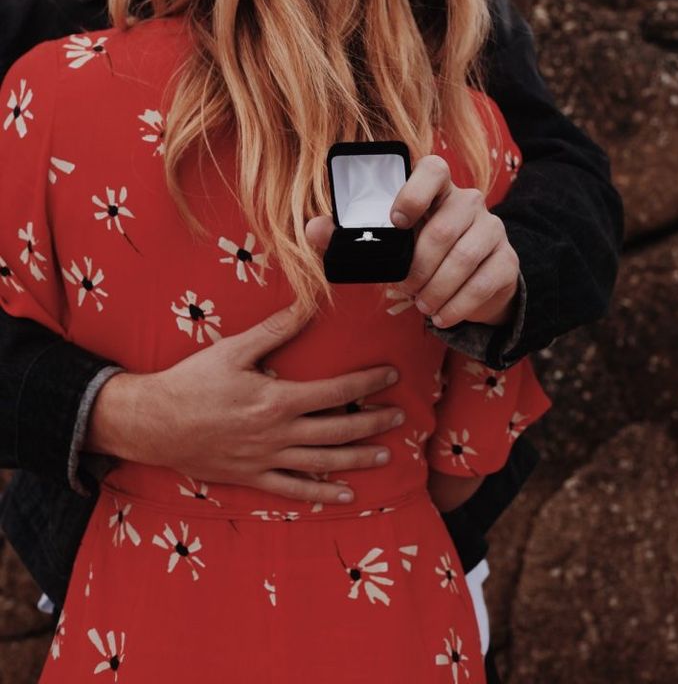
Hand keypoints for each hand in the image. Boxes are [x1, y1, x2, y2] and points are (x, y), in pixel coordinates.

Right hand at [86, 303, 402, 505]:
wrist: (153, 423)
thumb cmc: (193, 381)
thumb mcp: (234, 349)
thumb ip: (274, 330)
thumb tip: (307, 306)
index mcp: (278, 399)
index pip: (335, 392)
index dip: (367, 384)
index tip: (390, 375)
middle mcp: (278, 433)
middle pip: (338, 430)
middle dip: (373, 422)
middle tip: (400, 416)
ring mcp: (266, 459)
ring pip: (322, 462)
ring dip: (357, 457)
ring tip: (386, 454)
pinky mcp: (251, 477)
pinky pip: (292, 489)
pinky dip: (320, 493)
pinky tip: (343, 495)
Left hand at [307, 155, 519, 329]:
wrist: (471, 281)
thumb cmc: (419, 252)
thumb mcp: (387, 242)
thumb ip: (350, 234)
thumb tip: (314, 229)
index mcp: (436, 187)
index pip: (433, 169)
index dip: (414, 192)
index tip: (395, 222)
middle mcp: (468, 201)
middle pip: (444, 228)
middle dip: (418, 266)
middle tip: (404, 287)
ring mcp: (492, 229)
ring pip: (464, 258)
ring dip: (436, 288)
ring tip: (422, 305)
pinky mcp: (507, 260)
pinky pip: (484, 282)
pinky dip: (458, 305)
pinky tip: (442, 316)